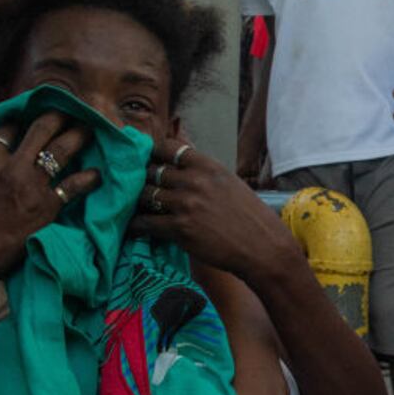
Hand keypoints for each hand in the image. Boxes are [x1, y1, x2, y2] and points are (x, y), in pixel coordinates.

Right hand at [0, 115, 99, 296]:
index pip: (9, 126)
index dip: (23, 116)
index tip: (35, 112)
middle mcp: (11, 168)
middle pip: (41, 129)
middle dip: (59, 116)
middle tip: (73, 110)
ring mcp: (30, 187)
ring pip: (61, 151)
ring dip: (79, 136)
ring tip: (91, 129)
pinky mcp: (46, 208)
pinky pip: (73, 187)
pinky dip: (88, 179)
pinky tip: (98, 174)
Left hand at [128, 137, 302, 286]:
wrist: (263, 247)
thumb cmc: (251, 217)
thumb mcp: (229, 183)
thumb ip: (204, 173)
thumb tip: (181, 165)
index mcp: (208, 165)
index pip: (167, 147)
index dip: (152, 153)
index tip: (145, 160)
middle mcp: (194, 180)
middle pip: (151, 171)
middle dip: (140, 178)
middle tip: (131, 185)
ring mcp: (185, 204)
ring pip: (145, 195)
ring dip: (136, 201)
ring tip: (130, 206)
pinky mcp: (179, 228)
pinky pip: (146, 222)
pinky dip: (136, 224)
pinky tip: (132, 226)